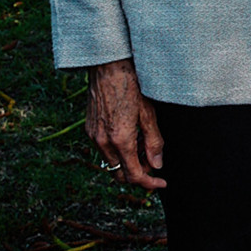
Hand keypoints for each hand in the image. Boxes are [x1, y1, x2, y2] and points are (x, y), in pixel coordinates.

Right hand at [85, 58, 165, 189]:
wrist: (108, 66)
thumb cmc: (132, 85)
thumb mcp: (149, 113)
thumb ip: (154, 141)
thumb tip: (157, 165)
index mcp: (120, 140)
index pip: (134, 175)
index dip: (149, 183)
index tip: (161, 183)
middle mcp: (102, 142)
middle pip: (120, 174)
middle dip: (138, 174)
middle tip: (154, 162)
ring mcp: (93, 136)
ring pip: (111, 162)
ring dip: (128, 161)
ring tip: (143, 143)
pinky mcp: (89, 129)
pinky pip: (103, 149)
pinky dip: (118, 150)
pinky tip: (130, 135)